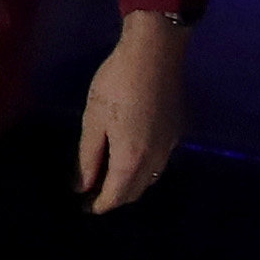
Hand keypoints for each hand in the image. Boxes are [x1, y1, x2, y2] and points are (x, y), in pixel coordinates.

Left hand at [77, 11, 186, 213]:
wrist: (155, 52)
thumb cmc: (116, 84)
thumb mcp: (93, 120)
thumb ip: (87, 157)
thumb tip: (81, 186)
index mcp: (131, 160)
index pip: (116, 196)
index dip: (99, 206)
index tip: (84, 206)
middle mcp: (156, 160)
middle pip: (135, 191)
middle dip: (115, 197)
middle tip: (93, 192)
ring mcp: (170, 145)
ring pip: (150, 178)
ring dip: (131, 183)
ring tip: (110, 176)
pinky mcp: (177, 131)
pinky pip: (160, 161)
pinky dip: (144, 167)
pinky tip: (132, 154)